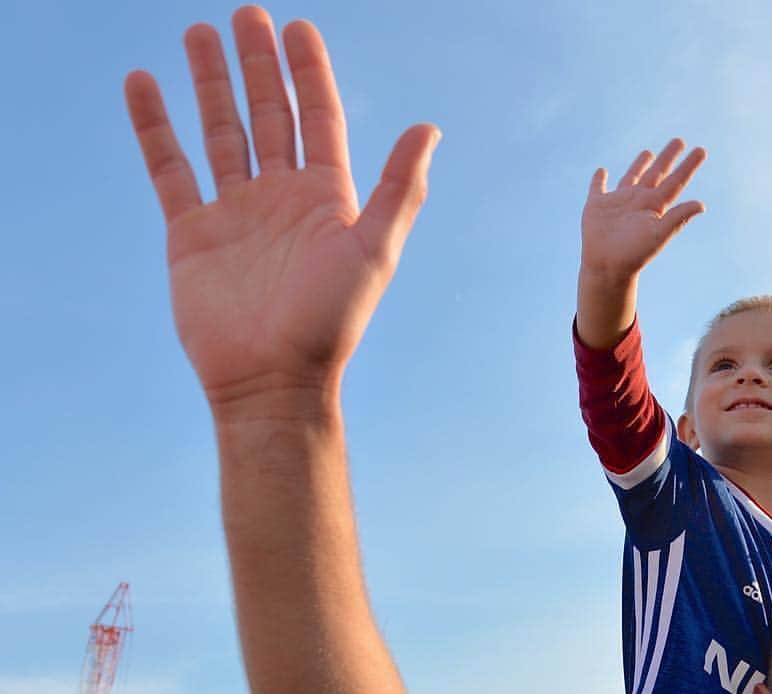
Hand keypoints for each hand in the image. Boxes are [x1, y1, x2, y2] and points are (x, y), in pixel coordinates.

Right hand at [125, 6, 438, 417]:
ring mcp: (235, 213)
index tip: (297, 26)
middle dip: (259, 65)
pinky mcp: (192, 234)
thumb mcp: (374, 252)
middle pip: (270, 116)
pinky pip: (170, 169)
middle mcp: (281, 199)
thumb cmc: (328, 322)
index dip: (309, 72)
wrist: (272, 379)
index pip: (318, 119)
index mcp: (326, 199)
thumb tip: (429, 129)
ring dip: (211, 85)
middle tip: (246, 14)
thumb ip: (398, 190)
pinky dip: (155, 129)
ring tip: (199, 32)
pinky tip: (144, 85)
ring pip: (221, 133)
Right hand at [580, 139, 705, 285]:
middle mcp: (639, 201)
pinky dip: (598, 180)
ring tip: (648, 153)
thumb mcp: (658, 234)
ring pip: (631, 177)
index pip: (676, 181)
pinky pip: (598, 188)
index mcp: (654, 206)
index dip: (688, 166)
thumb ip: (678, 218)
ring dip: (639, 164)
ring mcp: (618, 202)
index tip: (701, 150)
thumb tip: (701, 205)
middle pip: (657, 173)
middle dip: (667, 157)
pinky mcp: (597, 206)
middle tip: (679, 141)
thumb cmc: (634, 253)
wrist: (607, 267)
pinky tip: (601, 171)